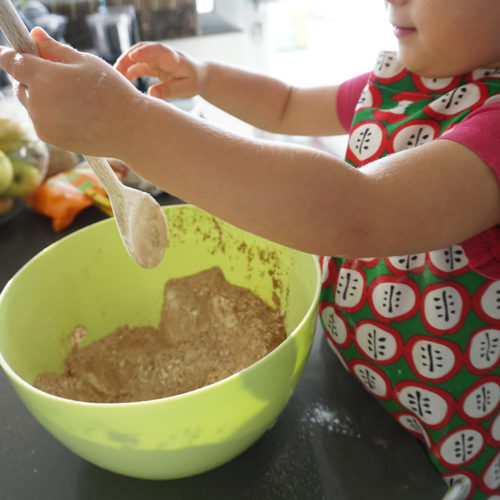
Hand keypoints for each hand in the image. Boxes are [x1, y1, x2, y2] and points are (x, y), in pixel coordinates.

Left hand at [0, 27, 144, 157]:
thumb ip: (55, 49)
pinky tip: (77, 114)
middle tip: (61, 78)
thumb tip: (34, 36)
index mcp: (44, 77)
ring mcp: (42, 123)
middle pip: (20, 84)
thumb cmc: (114, 93)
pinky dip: (52, 115)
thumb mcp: (87, 63)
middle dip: (33, 78)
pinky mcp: (50, 138)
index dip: (9, 54)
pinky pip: (42, 120)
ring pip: (31, 104)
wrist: (131, 130)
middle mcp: (38, 102)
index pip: (12, 62)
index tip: (9, 52)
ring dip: (43, 97)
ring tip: (75, 99)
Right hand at [114, 42, 207, 98]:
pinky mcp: (153, 64)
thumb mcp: (185, 89)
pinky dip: (130, 70)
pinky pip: (139, 64)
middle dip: (128, 58)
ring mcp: (157, 58)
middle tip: (116, 71)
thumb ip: (168, 90)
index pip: (158, 51)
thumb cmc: (194, 81)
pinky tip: (124, 80)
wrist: (200, 74)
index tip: (133, 56)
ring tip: (116, 76)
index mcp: (174, 59)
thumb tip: (151, 93)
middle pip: (143, 50)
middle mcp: (163, 55)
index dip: (145, 52)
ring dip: (126, 64)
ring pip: (138, 56)